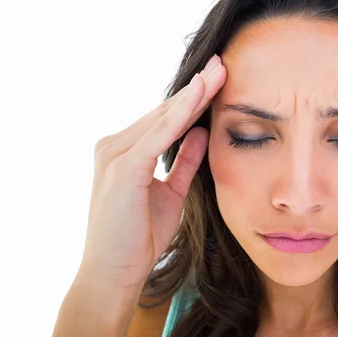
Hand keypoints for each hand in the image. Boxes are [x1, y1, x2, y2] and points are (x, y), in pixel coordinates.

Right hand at [80, 54, 225, 287]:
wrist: (115, 274)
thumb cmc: (139, 237)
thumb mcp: (171, 192)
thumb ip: (184, 162)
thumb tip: (201, 132)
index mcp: (126, 151)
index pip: (165, 119)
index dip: (193, 99)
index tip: (219, 78)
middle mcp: (115, 145)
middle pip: (164, 111)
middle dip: (196, 87)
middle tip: (223, 63)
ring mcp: (115, 154)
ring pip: (162, 117)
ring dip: (193, 93)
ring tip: (219, 71)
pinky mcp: (123, 167)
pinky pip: (158, 135)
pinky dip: (180, 114)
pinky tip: (201, 96)